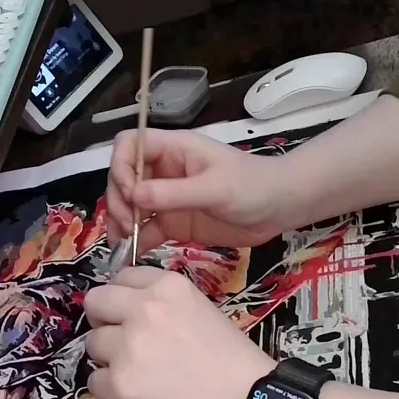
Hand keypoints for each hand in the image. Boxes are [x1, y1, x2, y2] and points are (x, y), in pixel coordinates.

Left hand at [83, 266, 274, 398]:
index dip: (123, 297)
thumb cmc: (232, 362)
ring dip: (109, 356)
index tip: (129, 312)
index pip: (122, 276)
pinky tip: (140, 394)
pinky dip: (111, 388)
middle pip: (95, 302)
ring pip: (92, 343)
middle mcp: (143, 310)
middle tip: (120, 339)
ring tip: (139, 372)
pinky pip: (95, 380)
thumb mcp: (202, 311)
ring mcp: (127, 347)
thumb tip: (128, 310)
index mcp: (168, 287)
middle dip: (104, 319)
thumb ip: (163, 304)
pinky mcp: (118, 383)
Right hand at [104, 128, 290, 253]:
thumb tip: (134, 195)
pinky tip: (132, 254)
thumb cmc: (253, 186)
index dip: (121, 165)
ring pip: (130, 205)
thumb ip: (174, 193)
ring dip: (121, 221)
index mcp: (174, 150)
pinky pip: (147, 229)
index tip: (130, 193)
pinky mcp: (175, 222)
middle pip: (123, 177)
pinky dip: (136, 240)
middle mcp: (165, 171)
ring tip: (124, 242)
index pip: (130, 144)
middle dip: (118, 199)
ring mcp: (168, 198)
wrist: (280, 208)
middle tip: (127, 224)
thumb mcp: (215, 188)